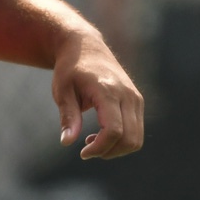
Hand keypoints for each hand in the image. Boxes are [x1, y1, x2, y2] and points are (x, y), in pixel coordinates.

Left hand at [51, 27, 144, 159]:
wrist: (86, 46)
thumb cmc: (70, 69)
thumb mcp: (62, 91)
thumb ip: (68, 116)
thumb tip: (67, 142)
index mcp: (107, 90)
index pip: (114, 130)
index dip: (99, 148)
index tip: (82, 152)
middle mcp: (126, 94)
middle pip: (130, 138)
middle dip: (109, 152)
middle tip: (87, 150)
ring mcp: (135, 97)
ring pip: (136, 138)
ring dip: (116, 149)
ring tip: (94, 141)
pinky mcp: (137, 100)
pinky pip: (137, 130)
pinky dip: (122, 140)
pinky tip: (102, 133)